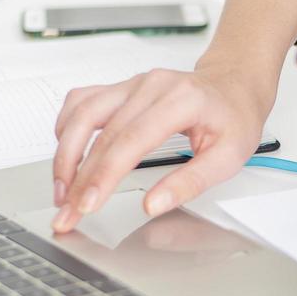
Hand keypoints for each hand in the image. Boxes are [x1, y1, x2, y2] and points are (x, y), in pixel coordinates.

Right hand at [51, 66, 269, 231]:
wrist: (234, 85)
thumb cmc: (234, 118)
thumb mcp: (227, 158)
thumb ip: (189, 183)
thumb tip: (152, 205)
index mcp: (180, 101)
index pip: (130, 141)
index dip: (103, 175)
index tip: (87, 204)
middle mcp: (151, 86)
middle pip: (102, 134)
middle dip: (79, 178)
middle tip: (67, 212)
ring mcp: (133, 84)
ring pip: (83, 113)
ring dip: (66, 154)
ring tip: (62, 189)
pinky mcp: (122, 88)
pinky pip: (82, 101)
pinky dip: (68, 127)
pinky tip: (66, 153)